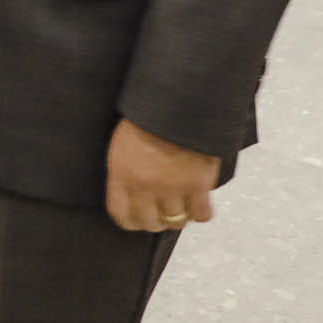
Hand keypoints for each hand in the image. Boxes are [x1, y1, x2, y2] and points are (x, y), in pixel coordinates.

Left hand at [105, 118, 218, 233]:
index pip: (120, 213)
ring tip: (183, 206)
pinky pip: (201, 214)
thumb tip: (130, 190)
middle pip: (149, 222)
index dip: (130, 221)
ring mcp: (172, 187)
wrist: (180, 100)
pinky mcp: (198, 184)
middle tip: (163, 213)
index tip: (137, 219)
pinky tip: (201, 204)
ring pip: (176, 221)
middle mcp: (145, 186)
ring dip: (179, 216)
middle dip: (156, 221)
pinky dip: (202, 212)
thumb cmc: (150, 115)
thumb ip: (125, 169)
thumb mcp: (124, 141)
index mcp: (122, 173)